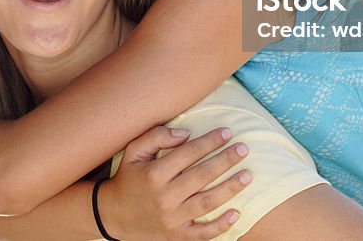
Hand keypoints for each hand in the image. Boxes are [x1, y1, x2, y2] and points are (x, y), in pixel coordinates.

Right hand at [99, 126, 251, 240]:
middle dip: (226, 160)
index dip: (210, 141)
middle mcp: (164, 197)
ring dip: (230, 188)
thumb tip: (185, 133)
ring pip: (207, 202)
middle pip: (202, 176)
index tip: (227, 132)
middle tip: (243, 149)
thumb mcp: (133, 152)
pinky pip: (203, 232)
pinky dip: (221, 225)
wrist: (114, 215)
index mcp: (154, 174)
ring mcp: (172, 219)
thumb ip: (156, 136)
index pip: (189, 153)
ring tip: (248, 175)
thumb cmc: (128, 178)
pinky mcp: (176, 236)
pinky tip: (237, 213)